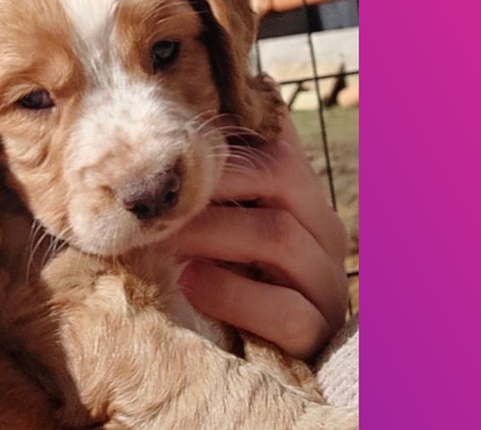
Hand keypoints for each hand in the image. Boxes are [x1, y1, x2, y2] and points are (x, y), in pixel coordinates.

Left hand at [168, 113, 348, 358]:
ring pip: (279, 236)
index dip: (223, 137)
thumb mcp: (217, 226)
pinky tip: (189, 285)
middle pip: (279, 173)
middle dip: (208, 181)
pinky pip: (285, 308)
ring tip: (161, 239)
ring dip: (211, 233)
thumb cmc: (224, 278)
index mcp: (303, 197)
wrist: (252, 357)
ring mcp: (327, 281)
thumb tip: (160, 124)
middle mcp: (324, 231)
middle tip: (154, 193)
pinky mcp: (317, 331)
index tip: (166, 142)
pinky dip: (231, 293)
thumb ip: (207, 188)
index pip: (275, 142)